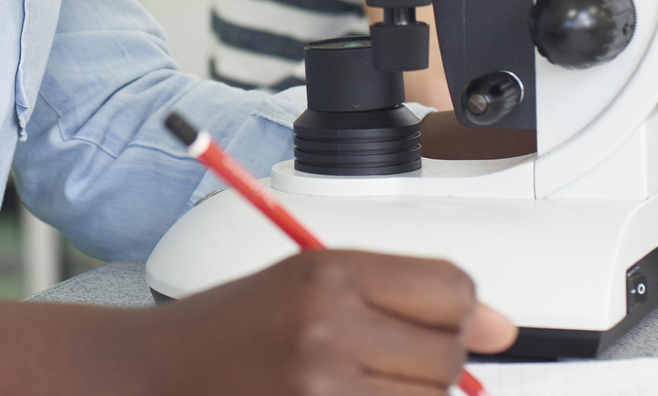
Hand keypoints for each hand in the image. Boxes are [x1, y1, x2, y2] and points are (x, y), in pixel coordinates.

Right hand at [148, 249, 515, 394]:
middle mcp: (328, 330)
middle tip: (382, 357)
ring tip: (360, 382)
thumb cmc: (231, 326)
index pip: (452, 288)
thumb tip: (501, 328)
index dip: (458, 309)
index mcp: (328, 273)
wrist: (157, 373)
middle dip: (431, 361)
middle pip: (448, 355)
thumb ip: (402, 294)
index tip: (439, 321)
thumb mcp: (308, 280)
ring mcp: (323, 390)